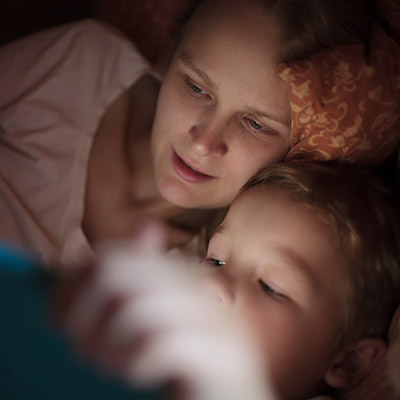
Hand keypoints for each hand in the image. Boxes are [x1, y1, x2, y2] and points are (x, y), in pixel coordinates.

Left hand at [53, 221, 275, 399]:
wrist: (233, 396)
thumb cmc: (188, 361)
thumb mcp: (157, 318)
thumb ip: (139, 282)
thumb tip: (143, 228)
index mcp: (180, 277)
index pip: (113, 257)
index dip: (73, 284)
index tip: (58, 318)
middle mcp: (196, 288)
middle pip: (115, 274)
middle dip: (84, 314)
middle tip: (86, 349)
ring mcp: (211, 317)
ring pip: (134, 310)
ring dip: (108, 346)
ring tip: (114, 365)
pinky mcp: (220, 353)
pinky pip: (160, 345)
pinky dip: (136, 365)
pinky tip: (141, 375)